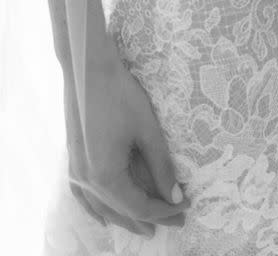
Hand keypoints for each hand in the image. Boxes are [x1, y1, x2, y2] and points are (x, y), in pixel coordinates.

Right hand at [64, 41, 187, 234]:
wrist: (88, 69)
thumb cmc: (120, 95)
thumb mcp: (147, 131)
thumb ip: (161, 166)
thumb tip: (175, 196)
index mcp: (105, 177)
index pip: (140, 206)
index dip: (166, 210)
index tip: (187, 207)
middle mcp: (87, 181)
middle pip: (122, 210)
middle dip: (150, 217)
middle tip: (177, 222)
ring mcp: (76, 172)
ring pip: (102, 207)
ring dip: (125, 217)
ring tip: (147, 226)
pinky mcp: (74, 160)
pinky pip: (85, 197)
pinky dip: (99, 209)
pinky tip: (105, 215)